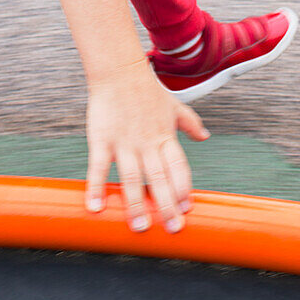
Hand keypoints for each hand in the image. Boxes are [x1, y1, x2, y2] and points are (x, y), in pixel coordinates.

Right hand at [85, 58, 209, 233]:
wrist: (119, 70)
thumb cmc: (147, 90)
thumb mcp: (173, 106)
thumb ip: (188, 123)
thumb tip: (205, 136)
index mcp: (165, 136)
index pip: (179, 167)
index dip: (183, 188)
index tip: (187, 209)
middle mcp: (147, 142)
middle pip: (159, 178)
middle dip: (166, 205)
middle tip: (172, 228)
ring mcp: (124, 142)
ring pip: (132, 177)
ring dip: (135, 203)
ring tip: (139, 227)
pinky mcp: (102, 139)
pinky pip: (99, 166)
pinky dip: (97, 187)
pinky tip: (95, 207)